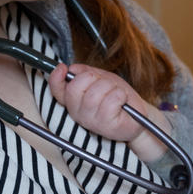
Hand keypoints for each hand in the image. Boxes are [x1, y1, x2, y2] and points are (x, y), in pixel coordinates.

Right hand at [49, 63, 165, 160]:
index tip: (62, 67)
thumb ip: (86, 73)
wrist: (137, 115)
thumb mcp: (101, 79)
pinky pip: (111, 100)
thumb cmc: (118, 97)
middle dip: (93, 78)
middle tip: (104, 85)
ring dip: (110, 87)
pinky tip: (122, 102)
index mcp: (74, 100)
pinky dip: (120, 95)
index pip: (56, 90)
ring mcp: (91, 121)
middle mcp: (78, 112)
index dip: (55, 77)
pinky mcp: (106, 126)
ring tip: (116, 94)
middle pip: (75, 87)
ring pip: (95, 93)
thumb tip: (72, 68)